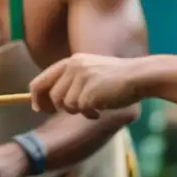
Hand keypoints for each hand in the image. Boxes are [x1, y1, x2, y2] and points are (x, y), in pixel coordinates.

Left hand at [30, 53, 145, 117]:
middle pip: (52, 95)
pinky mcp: (89, 91)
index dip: (36, 96)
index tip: (38, 108)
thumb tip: (48, 103)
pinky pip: (81, 110)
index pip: (41, 80)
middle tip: (65, 113)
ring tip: (93, 107)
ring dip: (78, 111)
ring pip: (66, 104)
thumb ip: (71, 83)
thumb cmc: (116, 80)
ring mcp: (81, 78)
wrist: (140, 76)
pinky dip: (89, 114)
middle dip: (56, 108)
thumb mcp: (90, 73)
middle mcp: (73, 67)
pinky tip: (101, 109)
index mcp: (71, 61)